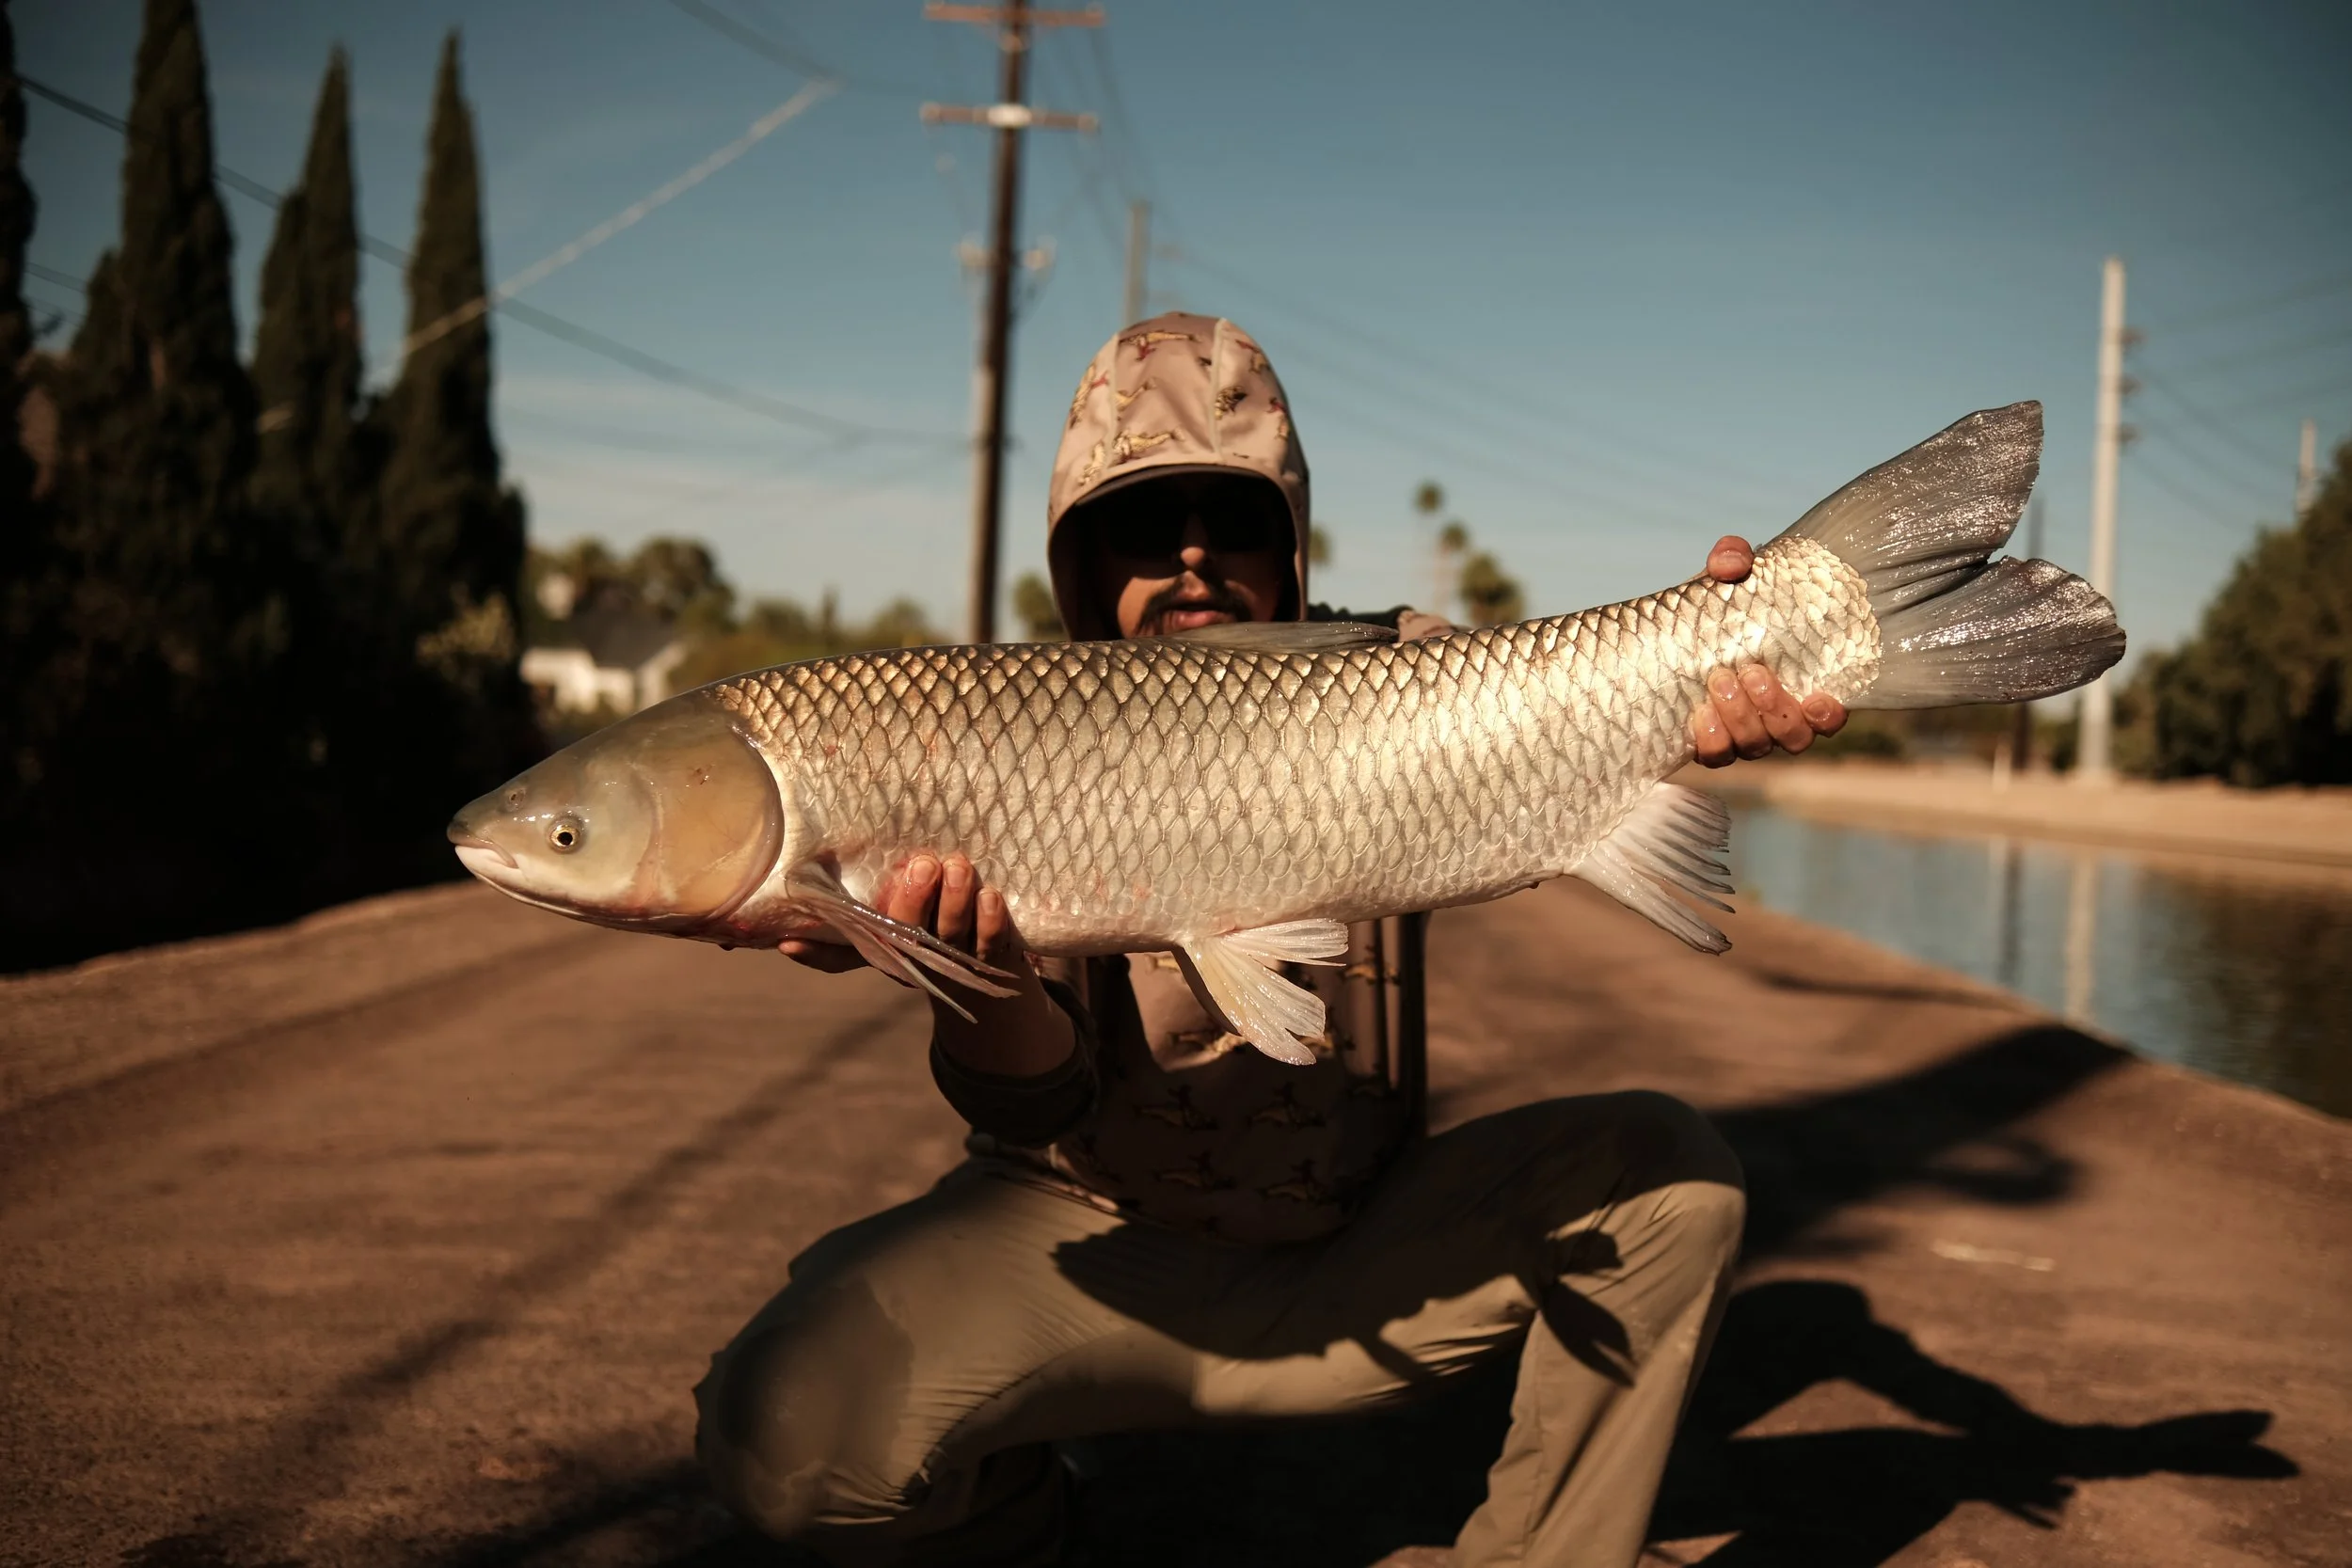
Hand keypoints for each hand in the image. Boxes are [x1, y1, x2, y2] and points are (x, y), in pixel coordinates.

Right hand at [781, 853, 1072, 1077]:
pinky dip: (989, 920)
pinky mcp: (986, 958)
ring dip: (953, 901)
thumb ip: (873, 891)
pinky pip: (987, 943)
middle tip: (921, 866)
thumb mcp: (897, 908)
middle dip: (910, 900)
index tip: (788, 943)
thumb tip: (824, 862)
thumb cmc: (931, 917)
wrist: (988, 968)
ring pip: (947, 934)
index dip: (814, 953)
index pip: (838, 957)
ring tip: (957, 867)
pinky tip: (990, 896)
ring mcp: (948, 960)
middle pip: (902, 937)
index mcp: (880, 948)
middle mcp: (910, 959)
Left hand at [1690, 535, 1847, 766]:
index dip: (1829, 717)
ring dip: (1742, 719)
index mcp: (1795, 683)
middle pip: (1794, 738)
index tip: (1819, 698)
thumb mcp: (1724, 578)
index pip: (1827, 716)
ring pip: (1757, 748)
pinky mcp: (1707, 743)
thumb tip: (1732, 564)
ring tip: (1719, 680)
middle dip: (1775, 710)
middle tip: (1749, 671)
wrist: (1662, 632)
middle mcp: (1774, 717)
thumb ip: (1732, 558)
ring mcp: (1741, 734)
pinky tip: (1700, 714)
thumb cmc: (1712, 607)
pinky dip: (1712, 740)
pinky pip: (1716, 757)